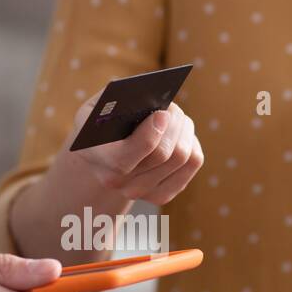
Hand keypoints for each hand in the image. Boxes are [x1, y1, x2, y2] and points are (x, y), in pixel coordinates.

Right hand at [62, 95, 203, 204]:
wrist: (101, 154)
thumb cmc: (102, 122)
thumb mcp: (98, 106)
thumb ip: (116, 99)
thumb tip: (149, 97)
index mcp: (98, 160)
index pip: (126, 159)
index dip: (150, 134)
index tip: (162, 114)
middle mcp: (119, 183)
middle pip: (164, 154)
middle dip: (173, 124)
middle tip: (171, 108)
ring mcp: (142, 193)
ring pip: (183, 156)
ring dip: (184, 129)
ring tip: (176, 117)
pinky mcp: (163, 194)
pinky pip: (193, 162)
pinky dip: (192, 142)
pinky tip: (181, 133)